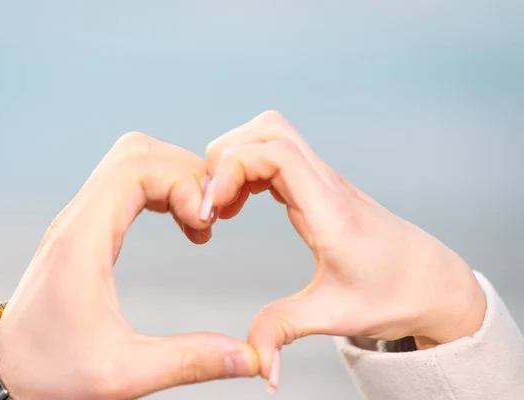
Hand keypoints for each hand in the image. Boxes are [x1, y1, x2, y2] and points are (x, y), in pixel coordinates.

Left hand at [0, 133, 258, 398]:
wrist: (3, 375)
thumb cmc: (50, 374)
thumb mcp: (124, 374)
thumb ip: (190, 362)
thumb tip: (251, 357)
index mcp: (82, 241)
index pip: (133, 168)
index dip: (181, 181)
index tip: (205, 221)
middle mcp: (78, 220)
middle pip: (136, 152)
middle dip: (183, 173)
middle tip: (208, 217)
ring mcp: (80, 221)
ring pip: (132, 161)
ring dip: (173, 178)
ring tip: (197, 220)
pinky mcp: (85, 230)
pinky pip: (127, 184)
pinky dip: (161, 190)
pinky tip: (180, 223)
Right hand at [202, 111, 486, 390]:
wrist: (431, 281)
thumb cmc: (394, 293)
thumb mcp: (337, 315)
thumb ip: (285, 330)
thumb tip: (256, 362)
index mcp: (331, 209)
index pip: (278, 153)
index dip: (234, 168)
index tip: (213, 210)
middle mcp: (325, 184)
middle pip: (268, 129)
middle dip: (226, 156)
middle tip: (212, 204)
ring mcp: (321, 182)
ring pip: (270, 137)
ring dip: (235, 161)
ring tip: (222, 206)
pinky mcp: (316, 188)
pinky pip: (274, 158)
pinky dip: (246, 171)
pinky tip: (239, 204)